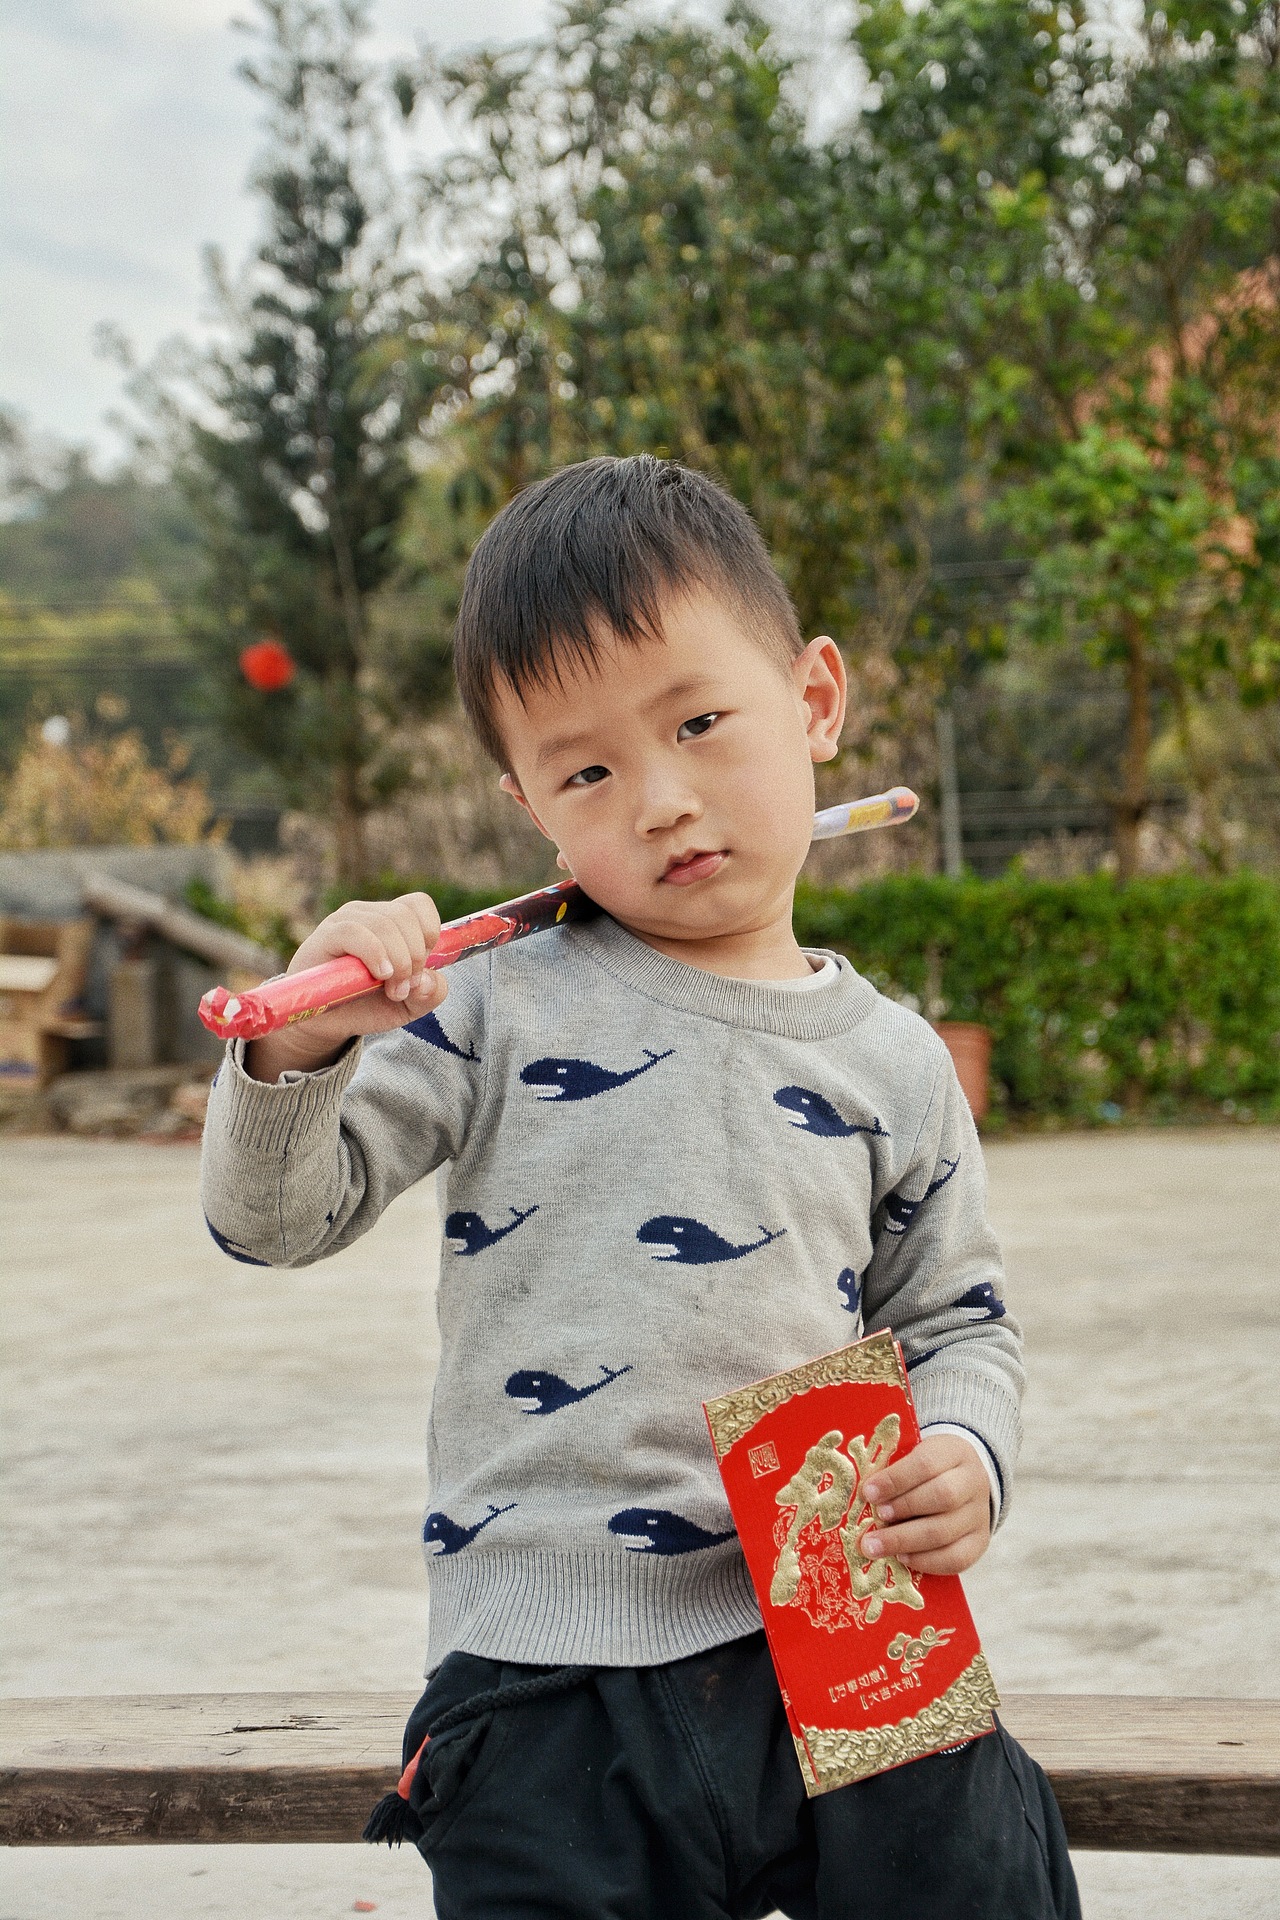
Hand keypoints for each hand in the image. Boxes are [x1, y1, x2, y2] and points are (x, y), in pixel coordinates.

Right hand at [245, 892, 447, 1081]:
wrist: (326, 1024)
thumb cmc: (367, 1006)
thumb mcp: (409, 1006)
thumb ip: (430, 993)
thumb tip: (428, 979)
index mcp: (392, 922)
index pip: (418, 904)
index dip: (429, 932)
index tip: (424, 966)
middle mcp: (369, 915)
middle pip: (405, 915)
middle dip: (415, 956)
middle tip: (405, 989)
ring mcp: (346, 921)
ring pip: (385, 923)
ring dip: (398, 961)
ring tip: (393, 991)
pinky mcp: (325, 936)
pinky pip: (353, 931)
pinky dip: (374, 953)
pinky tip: (380, 975)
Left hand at [859, 1435, 991, 1575]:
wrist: (964, 1481)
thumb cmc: (928, 1469)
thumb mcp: (914, 1455)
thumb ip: (894, 1471)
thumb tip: (864, 1494)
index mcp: (954, 1452)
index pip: (926, 1463)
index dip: (896, 1479)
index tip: (868, 1492)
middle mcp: (973, 1483)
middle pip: (942, 1497)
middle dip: (902, 1510)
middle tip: (874, 1519)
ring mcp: (979, 1515)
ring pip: (945, 1531)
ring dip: (905, 1540)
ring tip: (876, 1545)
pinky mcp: (980, 1542)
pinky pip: (956, 1558)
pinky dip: (925, 1561)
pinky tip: (901, 1558)